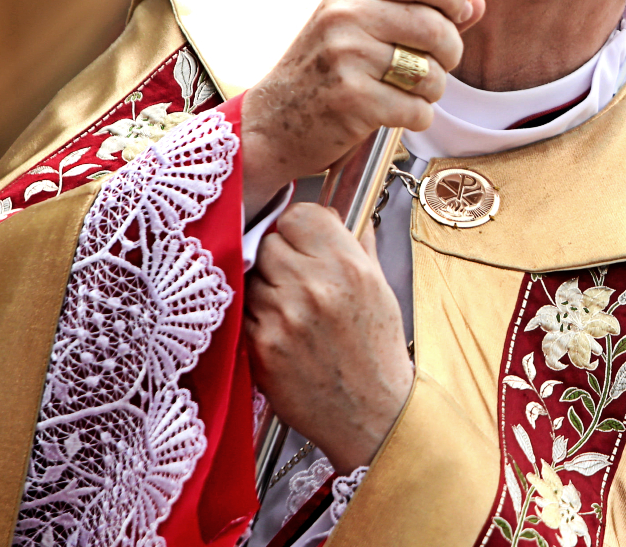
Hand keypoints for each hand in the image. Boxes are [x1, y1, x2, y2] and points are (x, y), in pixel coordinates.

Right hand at [241, 0, 484, 210]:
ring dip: (432, 90)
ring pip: (431, 72)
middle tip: (435, 66)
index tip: (459, 14)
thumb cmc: (325, 72)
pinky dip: (416, 118)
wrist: (270, 124)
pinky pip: (416, 109)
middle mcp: (345, 16)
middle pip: (434, 26)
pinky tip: (395, 115)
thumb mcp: (360, 27)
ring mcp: (345, 57)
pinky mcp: (351, 100)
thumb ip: (419, 10)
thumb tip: (477, 2)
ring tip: (409, 93)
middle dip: (450, 52)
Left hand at [246, 203, 411, 470]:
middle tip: (297, 278)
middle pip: (270, 242)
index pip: (299, 214)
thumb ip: (358, 245)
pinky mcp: (261, 346)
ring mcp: (283, 316)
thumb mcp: (380, 288)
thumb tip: (337, 216)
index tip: (303, 239)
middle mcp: (314, 285)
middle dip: (281, 256)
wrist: (370, 411)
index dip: (299, 226)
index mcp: (348, 266)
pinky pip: (244, 311)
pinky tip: (282, 332)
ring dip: (267, 287)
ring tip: (292, 310)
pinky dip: (257, 317)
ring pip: (253, 276)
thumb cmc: (377, 349)